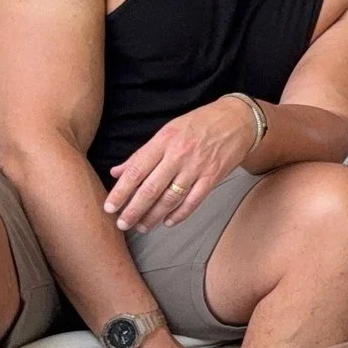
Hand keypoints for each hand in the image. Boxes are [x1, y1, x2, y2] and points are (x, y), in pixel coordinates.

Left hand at [106, 97, 255, 230]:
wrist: (238, 120)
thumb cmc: (200, 123)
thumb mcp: (168, 131)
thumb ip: (142, 153)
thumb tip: (117, 171)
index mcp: (164, 141)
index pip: (136, 170)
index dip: (121, 191)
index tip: (109, 207)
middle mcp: (179, 155)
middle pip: (151, 189)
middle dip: (134, 210)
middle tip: (122, 224)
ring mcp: (197, 167)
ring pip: (170, 198)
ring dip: (154, 216)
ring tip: (142, 227)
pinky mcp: (213, 177)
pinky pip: (193, 201)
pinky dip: (179, 214)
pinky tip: (168, 222)